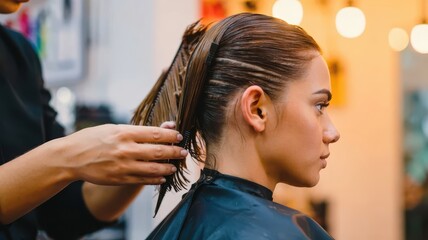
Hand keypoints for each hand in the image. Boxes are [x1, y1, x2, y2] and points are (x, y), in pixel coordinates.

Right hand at [57, 124, 187, 184]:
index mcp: (124, 133)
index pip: (154, 134)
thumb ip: (138, 130)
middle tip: (184, 153)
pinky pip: (142, 180)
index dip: (170, 136)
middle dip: (174, 152)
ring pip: (153, 169)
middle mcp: (125, 149)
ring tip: (174, 167)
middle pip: (157, 151)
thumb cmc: (93, 139)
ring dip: (167, 168)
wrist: (70, 157)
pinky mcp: (119, 179)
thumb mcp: (114, 128)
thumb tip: (164, 128)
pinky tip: (162, 178)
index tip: (180, 137)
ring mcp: (122, 166)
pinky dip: (154, 180)